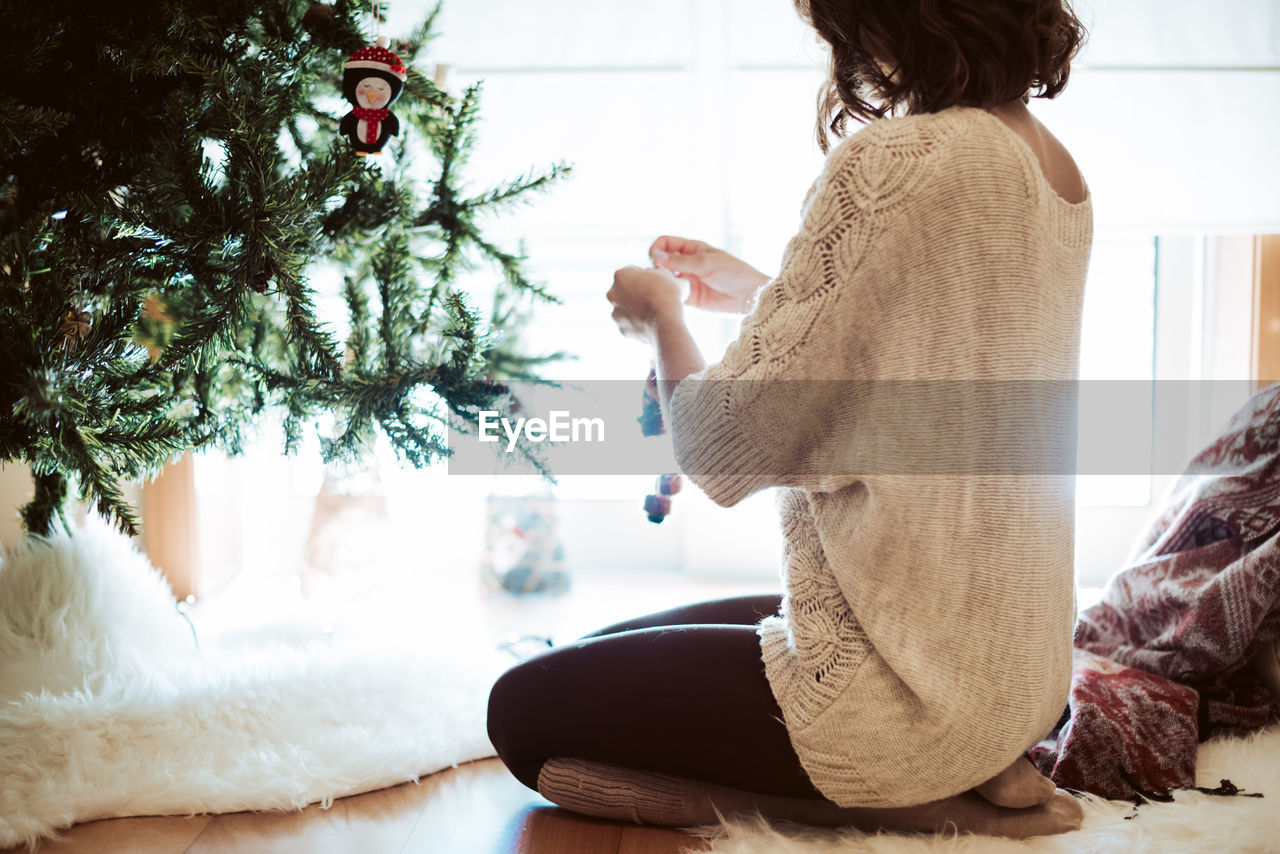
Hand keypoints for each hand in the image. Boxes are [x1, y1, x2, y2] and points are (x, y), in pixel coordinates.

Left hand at [607, 265, 684, 342]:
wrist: (666, 322)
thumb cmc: (667, 294)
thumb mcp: (670, 274)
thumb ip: (663, 272)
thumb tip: (666, 276)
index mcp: (620, 275)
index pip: (633, 271)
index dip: (647, 276)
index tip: (657, 282)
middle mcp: (612, 294)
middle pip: (626, 290)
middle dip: (638, 292)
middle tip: (655, 296)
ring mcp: (615, 313)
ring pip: (627, 308)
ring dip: (636, 308)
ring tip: (654, 311)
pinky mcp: (622, 329)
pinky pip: (631, 324)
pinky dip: (639, 323)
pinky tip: (651, 322)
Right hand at [649, 235, 770, 313]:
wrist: (749, 296)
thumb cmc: (733, 273)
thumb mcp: (705, 263)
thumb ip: (680, 261)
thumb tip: (655, 257)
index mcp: (692, 248)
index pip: (665, 243)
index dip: (657, 249)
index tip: (655, 260)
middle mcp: (688, 263)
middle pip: (662, 261)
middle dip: (656, 268)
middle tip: (659, 277)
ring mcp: (688, 280)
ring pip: (665, 279)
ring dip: (661, 283)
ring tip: (664, 289)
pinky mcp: (690, 298)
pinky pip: (673, 295)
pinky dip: (669, 296)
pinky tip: (671, 299)